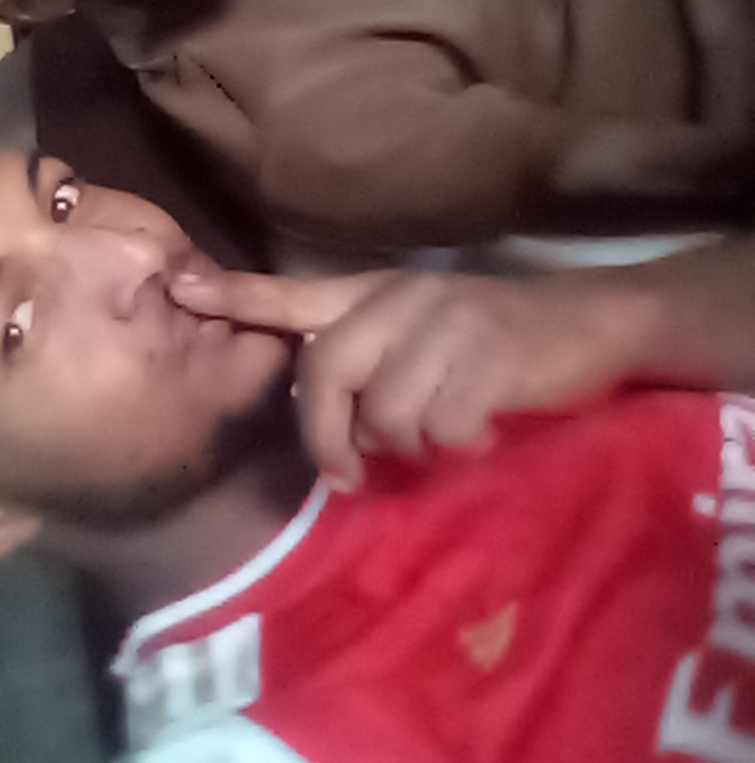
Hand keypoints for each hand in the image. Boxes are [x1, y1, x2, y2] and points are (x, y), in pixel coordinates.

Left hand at [171, 268, 637, 488]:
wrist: (585, 323)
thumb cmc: (493, 339)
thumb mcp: (419, 334)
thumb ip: (364, 363)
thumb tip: (325, 429)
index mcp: (378, 293)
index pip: (294, 294)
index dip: (236, 297)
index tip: (177, 288)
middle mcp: (403, 298)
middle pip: (328, 369)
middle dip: (328, 433)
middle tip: (348, 474)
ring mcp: (447, 321)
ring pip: (386, 409)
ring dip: (410, 443)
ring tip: (442, 436)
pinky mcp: (490, 354)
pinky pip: (441, 425)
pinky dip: (457, 446)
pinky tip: (479, 435)